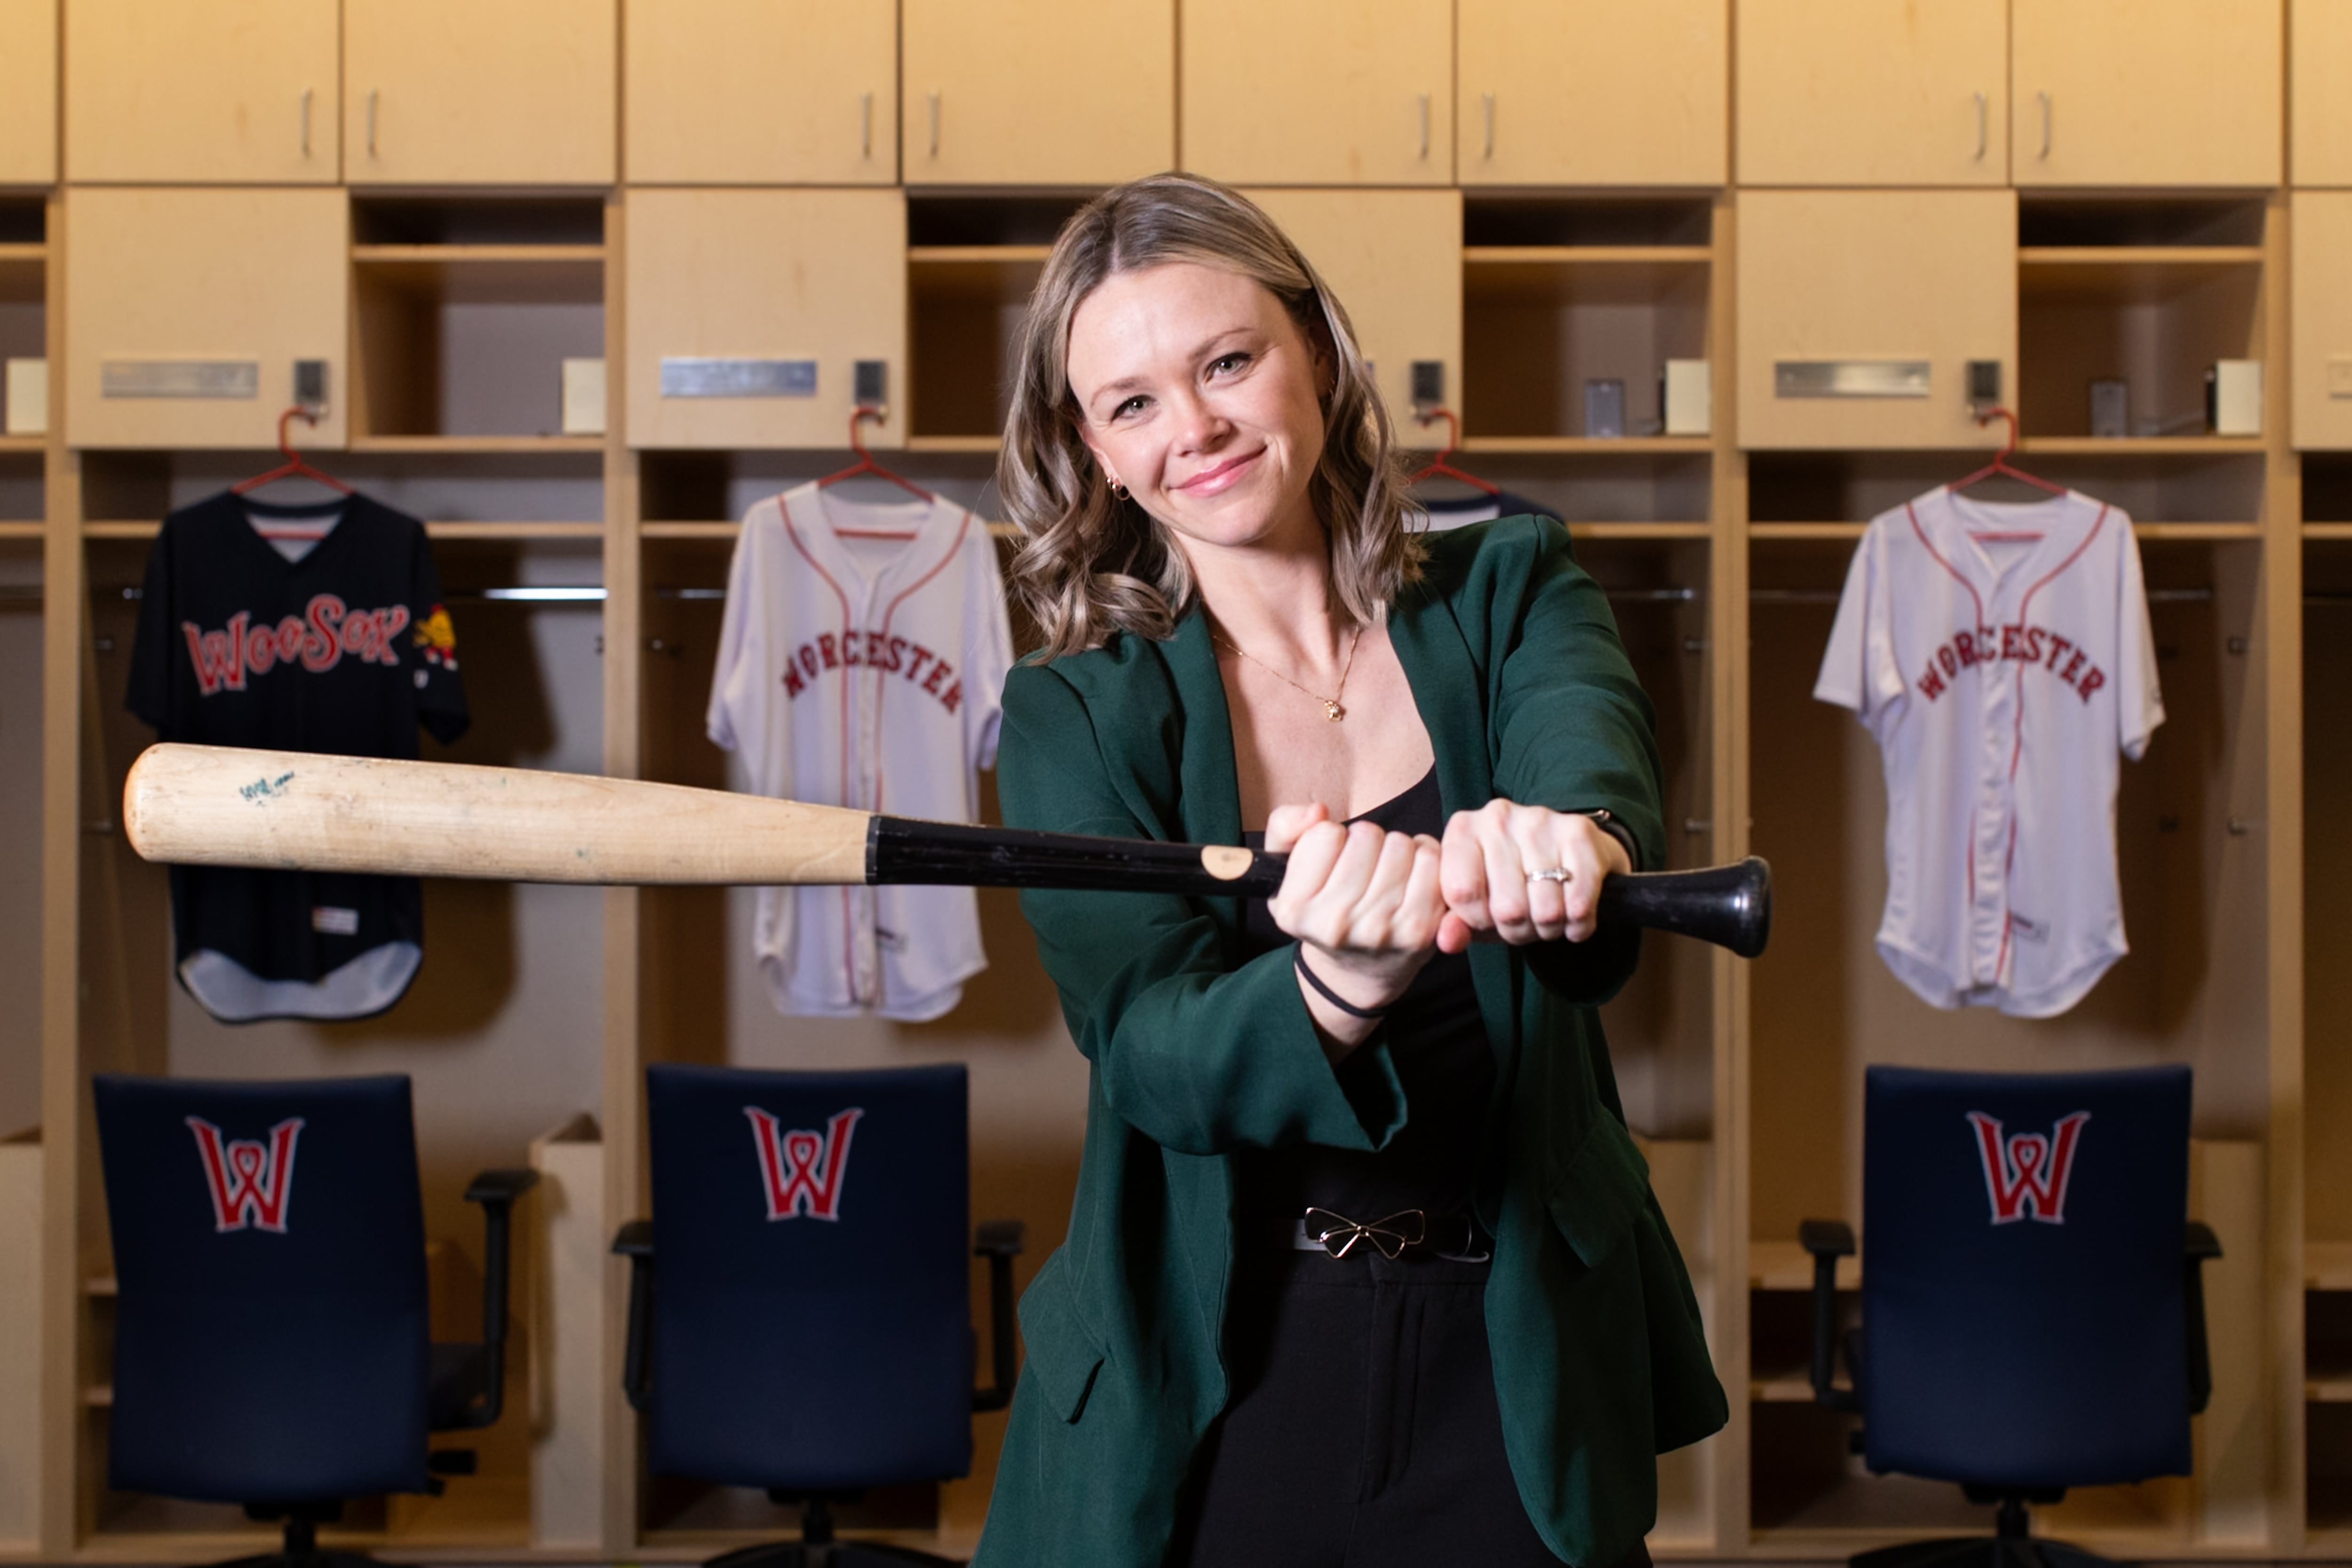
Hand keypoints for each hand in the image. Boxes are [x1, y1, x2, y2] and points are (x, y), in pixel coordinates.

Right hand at [1263, 804, 1446, 1046]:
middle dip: (1366, 842)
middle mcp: (1335, 925)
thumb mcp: (1285, 869)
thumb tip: (1318, 812)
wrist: (1360, 971)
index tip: (1333, 861)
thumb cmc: (1322, 908)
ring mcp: (1380, 930)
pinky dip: (1425, 859)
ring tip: (1386, 874)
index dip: (1333, 838)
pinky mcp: (1419, 930)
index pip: (1326, 834)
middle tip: (1363, 869)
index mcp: (1295, 910)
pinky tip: (1411, 879)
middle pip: (1366, 835)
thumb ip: (1286, 827)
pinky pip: (1431, 862)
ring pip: (1401, 844)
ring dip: (1396, 849)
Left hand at [1436, 800, 1630, 952]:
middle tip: (1524, 923)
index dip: (1477, 920)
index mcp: (1462, 830)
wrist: (1562, 856)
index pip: (1462, 892)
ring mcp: (1540, 819)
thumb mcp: (1473, 905)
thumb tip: (1447, 942)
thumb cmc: (1507, 884)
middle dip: (1518, 930)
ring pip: (1546, 909)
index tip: (1488, 918)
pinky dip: (1578, 924)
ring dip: (1549, 929)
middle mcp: (1498, 816)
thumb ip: (1454, 924)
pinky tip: (1573, 918)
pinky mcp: (1579, 831)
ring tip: (1546, 918)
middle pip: (1508, 907)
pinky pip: (1579, 902)